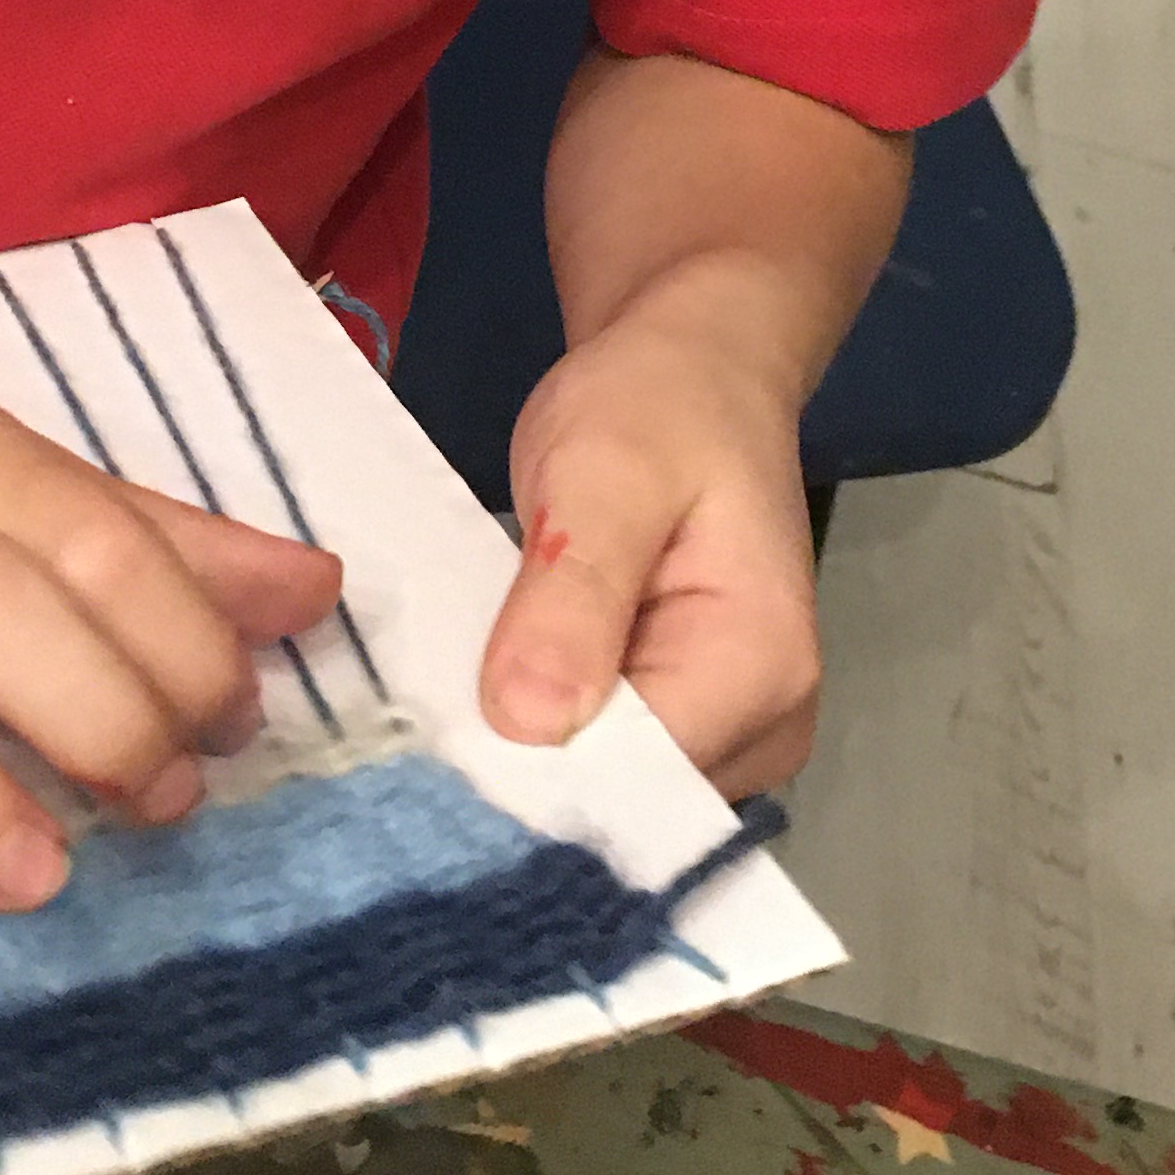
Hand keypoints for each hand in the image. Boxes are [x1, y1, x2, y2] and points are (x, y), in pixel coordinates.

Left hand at [478, 259, 819, 794]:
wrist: (693, 370)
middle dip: (521, 779)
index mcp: (760, 672)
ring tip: (435, 721)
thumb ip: (573, 593)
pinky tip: (479, 708)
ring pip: (607, 794)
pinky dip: (542, 740)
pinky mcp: (689, 727)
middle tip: (409, 740)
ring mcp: (731, 739)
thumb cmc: (656, 404)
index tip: (428, 762)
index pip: (636, 785)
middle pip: (623, 803)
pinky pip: (606, 763)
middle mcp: (765, 731)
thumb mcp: (600, 471)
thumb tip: (530, 724)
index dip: (532, 781)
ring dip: (524, 762)